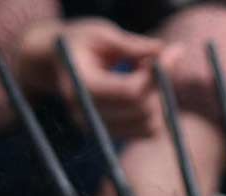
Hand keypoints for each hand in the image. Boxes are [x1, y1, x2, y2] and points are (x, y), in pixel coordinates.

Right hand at [17, 18, 180, 138]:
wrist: (53, 62)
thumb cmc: (77, 42)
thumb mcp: (101, 33)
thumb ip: (133, 45)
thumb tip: (168, 52)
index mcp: (82, 88)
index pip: (130, 91)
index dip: (157, 73)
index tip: (172, 51)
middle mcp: (87, 115)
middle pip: (142, 110)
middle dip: (159, 84)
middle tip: (158, 58)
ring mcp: (98, 128)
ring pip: (149, 124)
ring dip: (158, 96)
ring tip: (143, 71)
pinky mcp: (109, 133)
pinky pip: (146, 131)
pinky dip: (155, 109)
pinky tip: (142, 87)